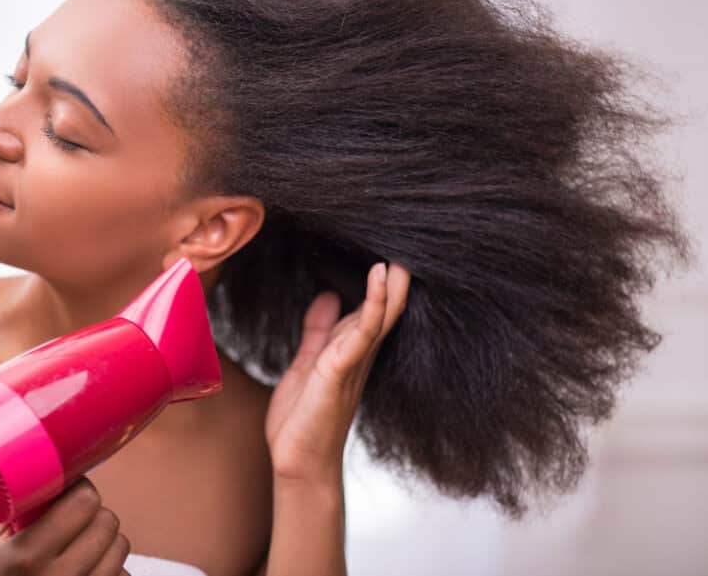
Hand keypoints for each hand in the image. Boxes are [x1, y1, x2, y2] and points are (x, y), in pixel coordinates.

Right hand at [0, 476, 130, 575]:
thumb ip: (20, 506)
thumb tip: (57, 471)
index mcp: (28, 555)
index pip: (84, 502)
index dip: (78, 489)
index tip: (68, 491)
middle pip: (107, 522)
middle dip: (91, 514)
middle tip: (71, 519)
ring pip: (120, 546)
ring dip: (103, 540)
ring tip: (77, 544)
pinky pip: (122, 575)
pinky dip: (109, 568)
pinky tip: (85, 569)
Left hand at [265, 261, 409, 482]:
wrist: (297, 463)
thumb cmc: (303, 419)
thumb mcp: (308, 364)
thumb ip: (319, 332)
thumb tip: (328, 296)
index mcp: (351, 352)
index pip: (372, 309)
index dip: (383, 281)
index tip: (391, 248)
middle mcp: (358, 356)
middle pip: (385, 310)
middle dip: (397, 281)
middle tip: (410, 245)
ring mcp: (352, 364)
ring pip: (379, 317)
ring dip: (391, 288)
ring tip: (400, 258)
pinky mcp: (339, 372)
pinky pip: (361, 334)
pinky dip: (372, 306)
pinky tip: (378, 281)